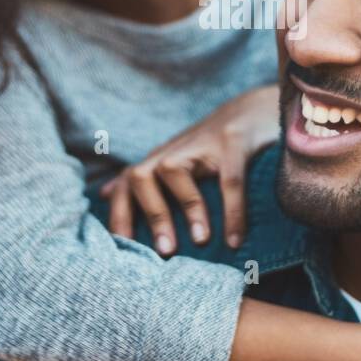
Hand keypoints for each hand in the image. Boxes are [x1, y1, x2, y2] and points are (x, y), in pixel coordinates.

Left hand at [100, 85, 279, 254]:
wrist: (257, 107)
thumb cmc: (216, 145)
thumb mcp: (179, 160)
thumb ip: (147, 180)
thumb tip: (104, 195)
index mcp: (161, 159)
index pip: (126, 184)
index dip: (119, 216)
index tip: (123, 253)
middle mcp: (174, 149)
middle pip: (140, 176)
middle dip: (149, 215)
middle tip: (166, 252)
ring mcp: (202, 141)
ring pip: (174, 172)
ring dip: (187, 209)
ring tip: (201, 241)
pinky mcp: (232, 140)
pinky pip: (229, 179)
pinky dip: (232, 211)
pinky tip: (235, 239)